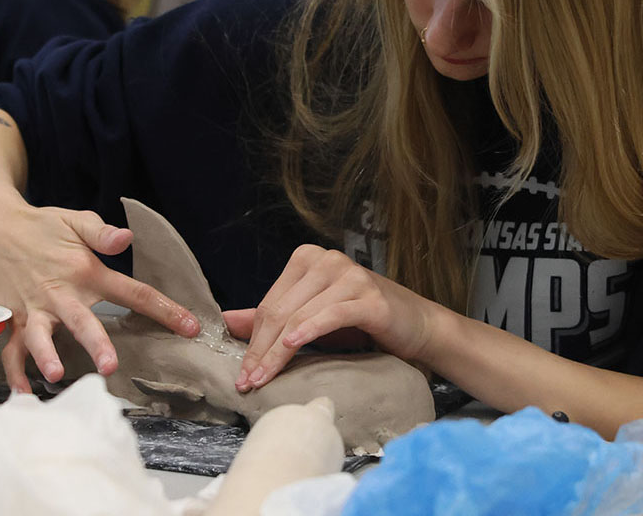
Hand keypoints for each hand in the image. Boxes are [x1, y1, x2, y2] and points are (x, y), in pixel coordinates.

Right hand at [0, 192, 199, 392]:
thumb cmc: (41, 226)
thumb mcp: (76, 221)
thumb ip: (102, 233)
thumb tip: (127, 237)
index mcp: (86, 272)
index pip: (133, 293)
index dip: (164, 310)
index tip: (190, 327)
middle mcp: (61, 294)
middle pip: (83, 321)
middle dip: (96, 344)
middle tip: (110, 365)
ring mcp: (35, 308)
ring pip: (41, 337)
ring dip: (47, 356)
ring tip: (56, 375)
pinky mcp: (13, 318)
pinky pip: (12, 349)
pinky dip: (14, 372)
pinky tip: (25, 392)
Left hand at [225, 244, 439, 391]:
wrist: (415, 326)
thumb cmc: (361, 322)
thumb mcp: (311, 318)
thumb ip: (272, 317)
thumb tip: (227, 321)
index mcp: (309, 259)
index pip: (270, 303)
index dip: (252, 340)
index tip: (241, 373)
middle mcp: (328, 261)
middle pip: (281, 310)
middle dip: (261, 350)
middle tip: (248, 382)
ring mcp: (351, 276)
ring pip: (301, 315)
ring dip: (278, 351)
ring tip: (264, 378)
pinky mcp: (370, 298)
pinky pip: (332, 314)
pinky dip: (310, 329)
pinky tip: (294, 345)